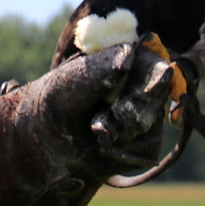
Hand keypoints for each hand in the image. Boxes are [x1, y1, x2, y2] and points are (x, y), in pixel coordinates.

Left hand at [28, 39, 176, 174]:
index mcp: (128, 63)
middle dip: (131, 109)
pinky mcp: (144, 144)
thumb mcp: (76, 79)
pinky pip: (149, 148)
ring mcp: (146, 116)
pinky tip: (104, 146)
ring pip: (154, 124)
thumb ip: (103, 67)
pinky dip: (126, 151)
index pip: (155, 65)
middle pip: (158, 96)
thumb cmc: (59, 101)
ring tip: (97, 128)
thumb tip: (129, 54)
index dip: (156, 77)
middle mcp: (142, 88)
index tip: (147, 90)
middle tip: (109, 113)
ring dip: (123, 130)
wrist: (47, 141)